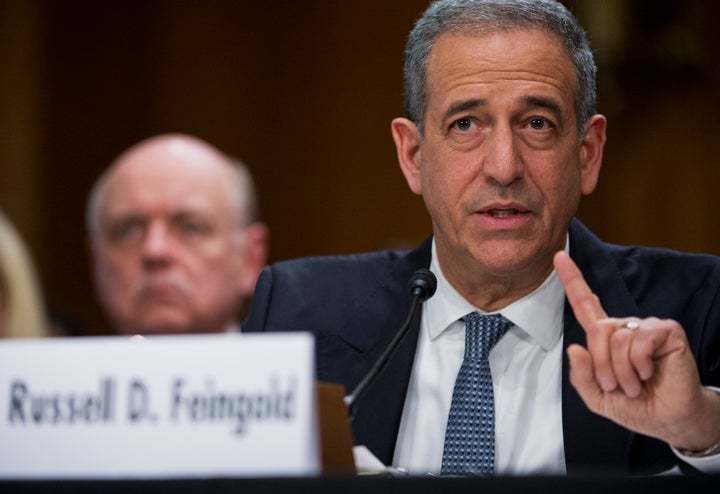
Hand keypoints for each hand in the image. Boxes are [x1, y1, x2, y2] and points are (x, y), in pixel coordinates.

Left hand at [553, 251, 719, 451]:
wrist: (668, 420)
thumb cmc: (635, 406)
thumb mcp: (597, 396)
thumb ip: (580, 375)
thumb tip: (574, 348)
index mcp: (606, 339)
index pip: (585, 304)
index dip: (572, 280)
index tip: (559, 256)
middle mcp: (624, 327)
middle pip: (597, 330)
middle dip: (601, 364)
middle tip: (615, 386)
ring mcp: (646, 327)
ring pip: (616, 338)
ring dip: (621, 370)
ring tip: (634, 385)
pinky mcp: (666, 331)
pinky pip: (639, 340)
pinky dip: (639, 363)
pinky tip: (648, 373)